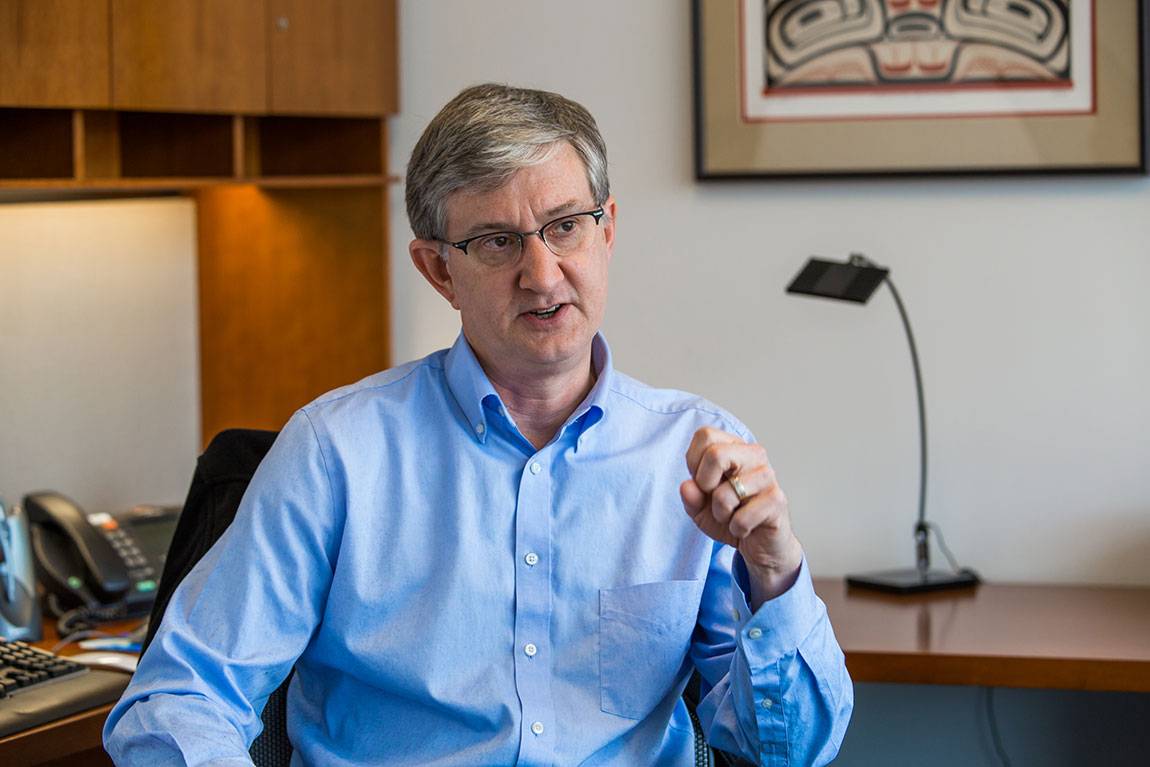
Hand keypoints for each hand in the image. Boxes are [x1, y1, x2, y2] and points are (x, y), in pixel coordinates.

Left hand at [680, 427, 803, 604]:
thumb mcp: (701, 509)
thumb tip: (688, 486)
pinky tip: (746, 528)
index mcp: (734, 448)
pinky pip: (741, 518)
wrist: (760, 544)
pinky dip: (736, 529)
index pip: (705, 435)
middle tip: (715, 499)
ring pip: (725, 493)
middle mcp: (754, 455)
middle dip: (705, 484)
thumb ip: (691, 496)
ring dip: (721, 513)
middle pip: (715, 454)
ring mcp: (768, 476)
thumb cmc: (732, 518)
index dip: (694, 463)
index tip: (703, 482)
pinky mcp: (777, 499)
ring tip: (733, 516)